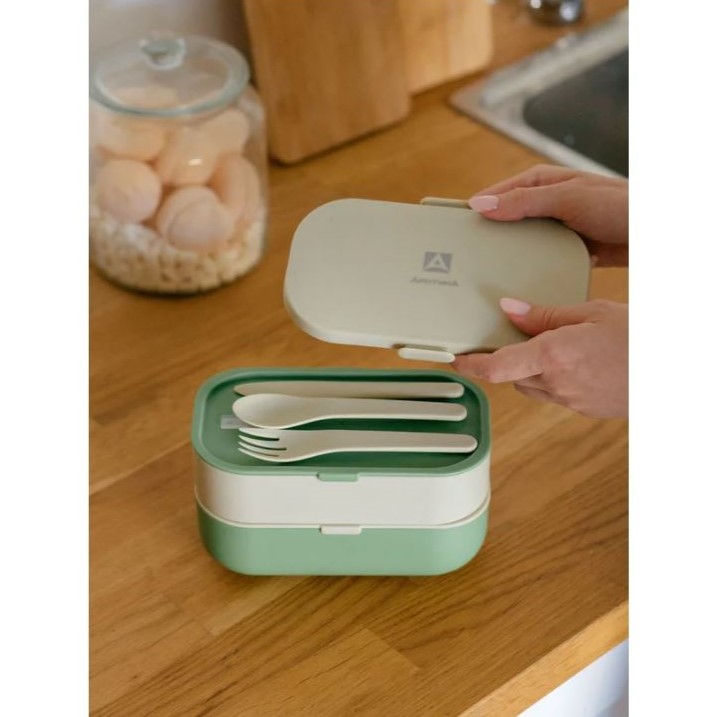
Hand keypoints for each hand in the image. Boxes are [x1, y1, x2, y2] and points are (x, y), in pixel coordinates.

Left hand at [453, 298, 627, 417]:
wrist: (676, 370)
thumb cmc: (639, 336)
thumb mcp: (592, 312)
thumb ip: (545, 314)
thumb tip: (509, 308)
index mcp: (553, 355)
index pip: (495, 366)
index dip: (469, 364)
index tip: (454, 358)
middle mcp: (556, 383)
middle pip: (511, 376)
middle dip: (505, 360)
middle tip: (507, 339)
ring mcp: (571, 400)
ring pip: (531, 387)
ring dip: (528, 370)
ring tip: (549, 346)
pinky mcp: (584, 409)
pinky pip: (554, 395)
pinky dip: (552, 380)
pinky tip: (574, 362)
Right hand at [468, 165, 627, 266]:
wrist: (653, 232)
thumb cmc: (617, 205)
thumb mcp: (565, 198)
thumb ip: (524, 201)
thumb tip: (482, 204)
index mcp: (541, 182)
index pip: (496, 194)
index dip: (475, 209)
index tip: (454, 228)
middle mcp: (545, 203)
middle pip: (505, 219)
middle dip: (488, 235)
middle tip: (467, 255)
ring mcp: (556, 226)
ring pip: (521, 241)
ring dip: (509, 255)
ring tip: (490, 271)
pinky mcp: (567, 248)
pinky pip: (540, 258)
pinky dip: (531, 267)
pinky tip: (521, 280)